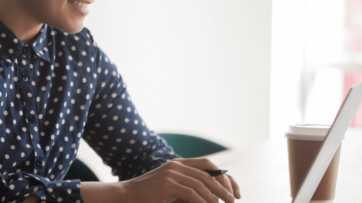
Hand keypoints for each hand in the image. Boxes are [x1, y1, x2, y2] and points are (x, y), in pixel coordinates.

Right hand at [121, 157, 240, 202]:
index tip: (232, 189)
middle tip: (233, 200)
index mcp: (179, 164)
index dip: (222, 175)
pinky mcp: (167, 184)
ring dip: (215, 196)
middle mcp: (176, 166)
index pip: (207, 164)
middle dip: (223, 188)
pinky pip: (191, 193)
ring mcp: (171, 173)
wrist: (129, 194)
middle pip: (207, 174)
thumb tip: (213, 195)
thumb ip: (189, 186)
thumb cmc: (151, 195)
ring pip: (201, 184)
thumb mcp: (173, 187)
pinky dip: (202, 201)